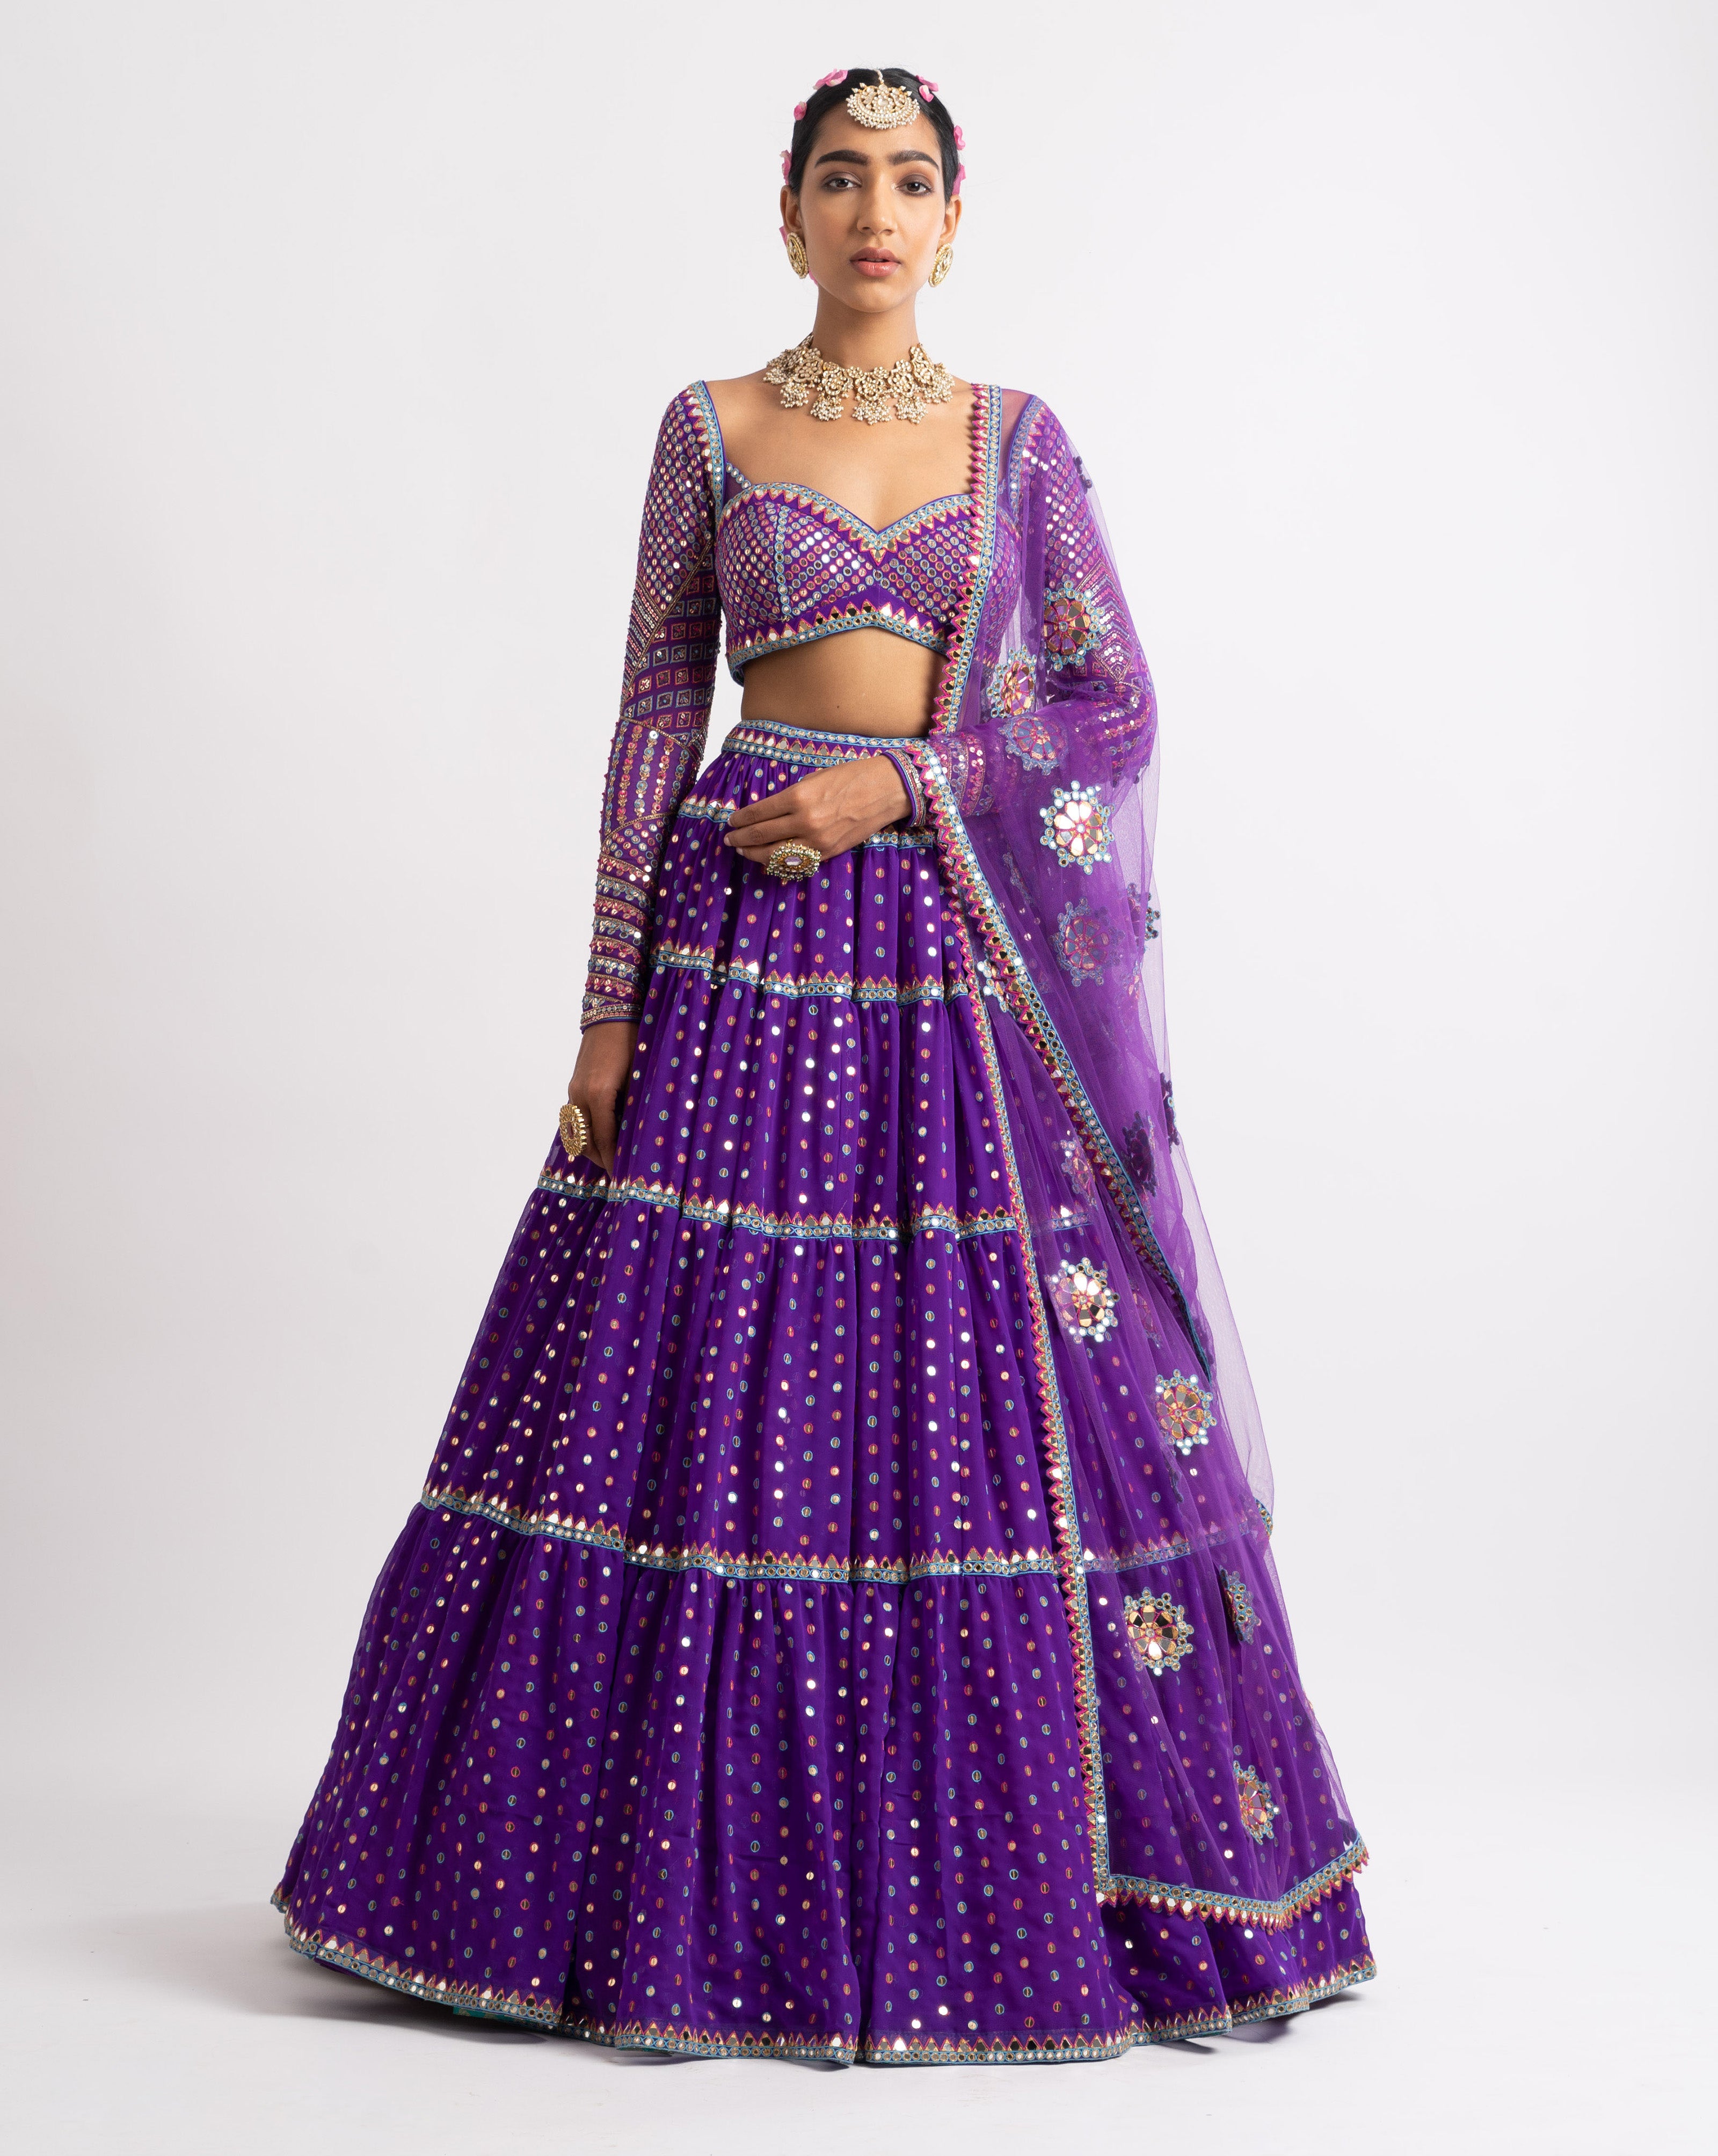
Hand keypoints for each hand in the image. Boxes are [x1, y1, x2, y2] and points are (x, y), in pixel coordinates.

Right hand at [565, 1021, 636, 1178]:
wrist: (611, 1010)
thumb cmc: (634, 1039)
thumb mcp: (642, 1074)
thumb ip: (637, 1106)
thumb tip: (643, 1136)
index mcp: (599, 1093)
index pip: (604, 1140)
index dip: (614, 1161)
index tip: (625, 1177)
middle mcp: (580, 1094)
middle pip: (585, 1142)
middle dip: (603, 1160)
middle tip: (621, 1173)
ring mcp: (574, 1089)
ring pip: (577, 1132)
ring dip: (593, 1147)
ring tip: (613, 1157)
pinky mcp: (574, 1084)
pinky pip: (576, 1118)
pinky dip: (587, 1131)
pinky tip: (605, 1135)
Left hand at [724, 755, 910, 867]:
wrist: (885, 789)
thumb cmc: (849, 777)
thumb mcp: (813, 779)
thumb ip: (790, 797)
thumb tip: (767, 812)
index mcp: (798, 797)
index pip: (758, 813)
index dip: (740, 819)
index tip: (732, 821)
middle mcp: (804, 822)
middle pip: (761, 835)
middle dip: (741, 839)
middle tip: (730, 839)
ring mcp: (817, 841)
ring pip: (775, 855)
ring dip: (754, 854)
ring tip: (743, 851)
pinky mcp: (829, 852)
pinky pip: (797, 862)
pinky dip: (779, 862)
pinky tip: (768, 860)